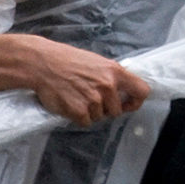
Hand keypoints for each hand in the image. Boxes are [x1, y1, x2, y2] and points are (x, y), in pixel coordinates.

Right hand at [24, 36, 150, 125]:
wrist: (42, 63)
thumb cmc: (67, 60)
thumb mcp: (96, 62)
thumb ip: (112, 76)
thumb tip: (123, 90)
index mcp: (115, 72)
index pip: (142, 91)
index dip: (136, 101)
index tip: (129, 104)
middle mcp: (108, 86)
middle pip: (117, 111)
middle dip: (106, 108)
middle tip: (90, 97)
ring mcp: (94, 100)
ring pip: (100, 117)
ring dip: (90, 112)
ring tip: (77, 96)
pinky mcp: (79, 111)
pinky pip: (86, 122)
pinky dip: (78, 117)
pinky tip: (70, 103)